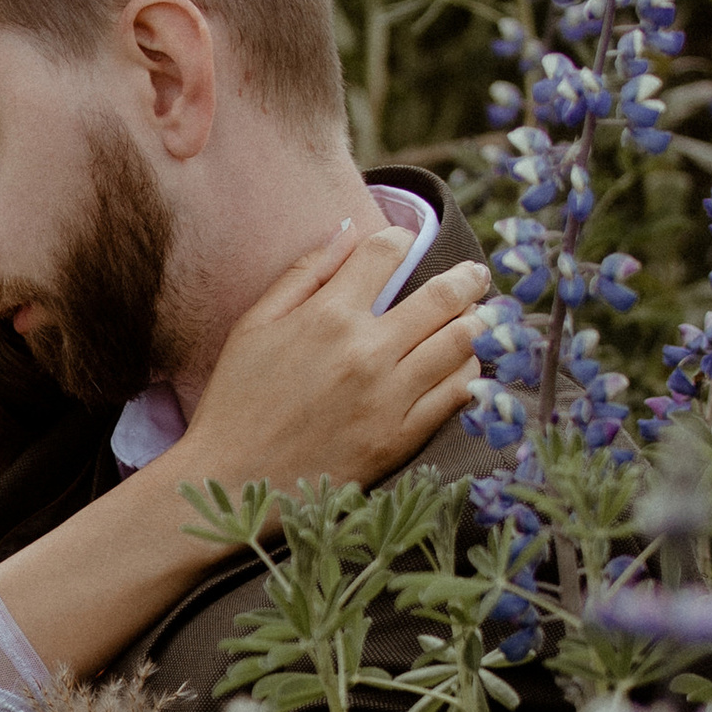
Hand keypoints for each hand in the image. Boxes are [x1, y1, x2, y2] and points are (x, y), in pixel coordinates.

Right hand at [182, 220, 484, 496]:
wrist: (232, 481)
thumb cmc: (235, 401)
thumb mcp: (253, 325)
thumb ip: (303, 274)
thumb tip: (346, 230)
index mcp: (328, 316)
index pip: (386, 253)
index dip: (401, 238)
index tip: (405, 242)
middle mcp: (367, 351)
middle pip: (442, 297)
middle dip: (467, 278)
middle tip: (476, 274)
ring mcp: (389, 397)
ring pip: (460, 344)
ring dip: (477, 323)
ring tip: (480, 318)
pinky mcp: (400, 438)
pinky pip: (456, 394)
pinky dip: (468, 372)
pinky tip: (463, 365)